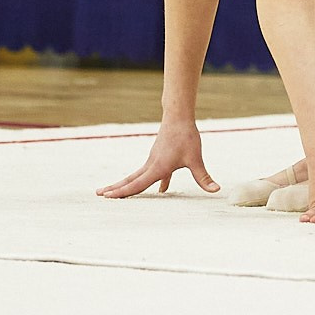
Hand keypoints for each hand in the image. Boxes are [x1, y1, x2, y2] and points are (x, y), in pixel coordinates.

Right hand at [98, 120, 217, 198]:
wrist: (179, 116)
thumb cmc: (187, 137)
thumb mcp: (196, 159)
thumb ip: (203, 177)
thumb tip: (216, 190)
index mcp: (157, 168)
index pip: (137, 184)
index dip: (122, 192)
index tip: (107, 197)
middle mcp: (151, 165)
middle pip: (130, 180)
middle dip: (115, 189)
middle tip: (98, 194)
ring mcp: (153, 160)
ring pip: (137, 176)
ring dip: (125, 184)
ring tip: (113, 192)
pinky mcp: (158, 157)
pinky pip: (149, 173)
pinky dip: (147, 181)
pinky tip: (162, 189)